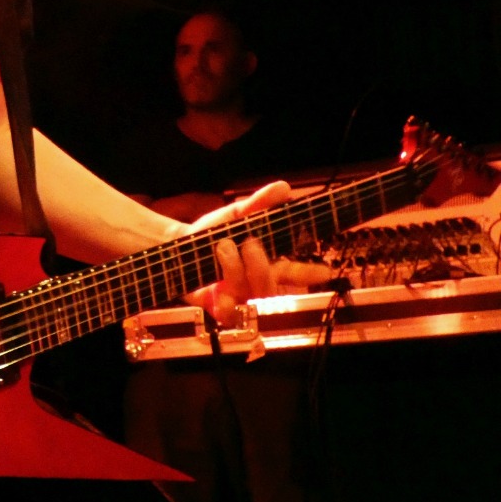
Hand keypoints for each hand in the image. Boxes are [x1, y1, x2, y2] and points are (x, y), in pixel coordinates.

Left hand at [188, 180, 330, 325]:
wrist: (178, 246)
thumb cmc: (212, 233)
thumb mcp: (235, 215)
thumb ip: (258, 203)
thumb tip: (283, 187)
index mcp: (267, 262)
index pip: (295, 272)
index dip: (311, 274)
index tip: (324, 272)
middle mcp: (256, 283)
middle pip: (273, 287)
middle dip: (262, 265)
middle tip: (249, 244)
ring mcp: (240, 298)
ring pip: (252, 296)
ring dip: (237, 270)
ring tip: (222, 248)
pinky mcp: (221, 310)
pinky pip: (231, 314)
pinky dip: (225, 301)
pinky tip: (217, 289)